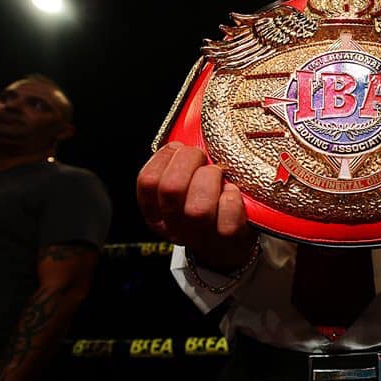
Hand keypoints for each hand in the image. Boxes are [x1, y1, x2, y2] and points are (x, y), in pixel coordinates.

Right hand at [137, 142, 255, 271]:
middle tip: (202, 157)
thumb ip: (178, 166)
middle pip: (171, 189)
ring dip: (211, 180)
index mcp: (156, 212)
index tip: (178, 148)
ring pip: (198, 207)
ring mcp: (200, 235)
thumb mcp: (182, 187)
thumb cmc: (205, 206)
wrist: (226, 245)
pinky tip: (232, 193)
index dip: (164, 157)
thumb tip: (188, 135)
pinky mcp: (228, 239)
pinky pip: (227, 217)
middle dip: (189, 161)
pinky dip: (232, 199)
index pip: (147, 181)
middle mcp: (174, 226)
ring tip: (218, 175)